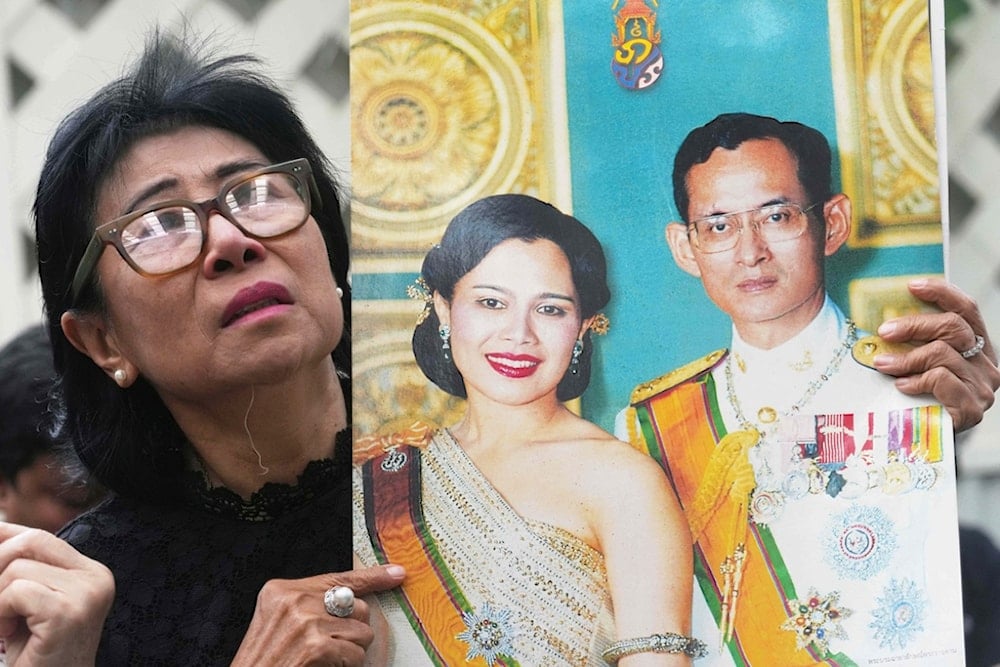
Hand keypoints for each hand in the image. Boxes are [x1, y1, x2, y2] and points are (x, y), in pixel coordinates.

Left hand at [0, 522, 113, 666]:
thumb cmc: (35, 654)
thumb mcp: (29, 604)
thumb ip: (20, 569)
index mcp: (92, 573)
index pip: (42, 538)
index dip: (5, 538)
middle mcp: (96, 578)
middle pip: (32, 542)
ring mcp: (86, 594)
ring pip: (18, 569)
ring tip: (2, 627)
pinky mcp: (68, 612)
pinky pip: (16, 591)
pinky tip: (6, 634)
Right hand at [231, 564, 404, 666]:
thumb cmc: (266, 661)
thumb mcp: (280, 622)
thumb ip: (310, 606)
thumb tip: (354, 603)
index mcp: (282, 590)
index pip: (338, 578)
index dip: (373, 577)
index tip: (397, 573)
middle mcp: (294, 600)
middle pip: (357, 606)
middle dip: (352, 630)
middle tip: (329, 647)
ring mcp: (305, 621)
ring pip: (362, 631)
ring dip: (351, 651)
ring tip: (325, 659)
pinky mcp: (315, 645)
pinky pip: (356, 653)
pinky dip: (348, 664)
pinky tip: (326, 666)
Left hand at [873, 278, 999, 431]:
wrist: (928, 445)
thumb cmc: (920, 400)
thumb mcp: (920, 365)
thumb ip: (918, 342)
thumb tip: (886, 318)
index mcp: (978, 348)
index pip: (967, 310)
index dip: (942, 292)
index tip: (912, 286)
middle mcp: (987, 365)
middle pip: (953, 328)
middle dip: (914, 325)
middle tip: (884, 331)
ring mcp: (983, 387)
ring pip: (943, 354)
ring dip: (906, 357)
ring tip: (883, 364)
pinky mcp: (972, 408)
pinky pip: (941, 380)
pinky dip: (916, 380)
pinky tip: (902, 387)